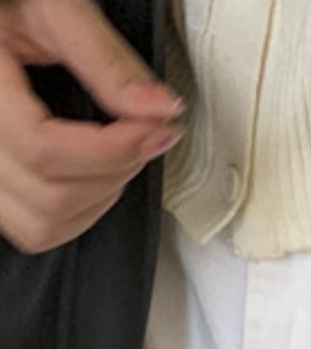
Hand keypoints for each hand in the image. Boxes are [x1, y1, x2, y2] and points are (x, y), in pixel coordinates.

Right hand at [0, 0, 182, 254]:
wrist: (1, 14)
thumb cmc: (15, 2)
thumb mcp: (55, 8)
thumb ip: (105, 59)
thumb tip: (160, 109)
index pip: (41, 150)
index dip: (111, 151)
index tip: (157, 130)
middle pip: (49, 195)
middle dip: (114, 172)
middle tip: (146, 134)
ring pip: (42, 224)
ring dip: (98, 198)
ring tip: (121, 153)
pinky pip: (35, 229)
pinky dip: (78, 213)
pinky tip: (96, 174)